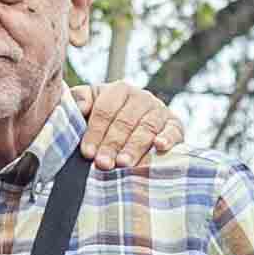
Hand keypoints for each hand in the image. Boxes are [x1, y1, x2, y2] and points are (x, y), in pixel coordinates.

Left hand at [67, 79, 186, 171]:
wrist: (139, 122)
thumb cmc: (108, 117)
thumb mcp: (92, 104)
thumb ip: (80, 100)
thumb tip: (78, 106)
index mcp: (119, 90)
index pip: (105, 110)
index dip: (95, 131)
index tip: (87, 152)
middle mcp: (141, 97)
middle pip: (125, 121)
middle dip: (113, 144)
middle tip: (103, 164)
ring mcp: (159, 110)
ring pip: (146, 128)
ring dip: (135, 146)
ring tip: (124, 163)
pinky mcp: (175, 124)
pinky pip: (173, 130)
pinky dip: (168, 138)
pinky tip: (160, 147)